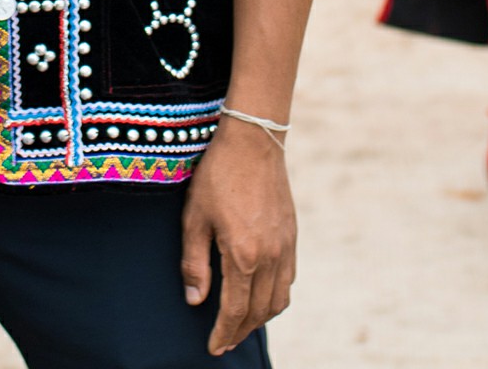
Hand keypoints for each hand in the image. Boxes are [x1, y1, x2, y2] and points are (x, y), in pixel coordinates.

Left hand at [182, 123, 296, 354]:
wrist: (254, 140)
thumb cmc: (217, 176)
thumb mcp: (194, 219)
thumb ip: (195, 264)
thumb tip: (196, 300)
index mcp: (243, 254)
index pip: (235, 310)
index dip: (223, 333)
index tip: (213, 348)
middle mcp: (270, 256)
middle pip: (259, 311)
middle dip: (240, 332)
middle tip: (224, 343)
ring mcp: (285, 246)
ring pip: (279, 299)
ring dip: (260, 318)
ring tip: (240, 325)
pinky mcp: (292, 236)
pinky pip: (288, 279)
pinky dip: (275, 297)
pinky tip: (259, 297)